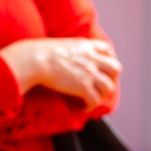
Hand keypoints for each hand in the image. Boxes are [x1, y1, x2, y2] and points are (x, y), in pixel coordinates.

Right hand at [1, 38, 119, 109]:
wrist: (35, 59)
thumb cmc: (39, 52)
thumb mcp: (59, 43)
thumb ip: (68, 49)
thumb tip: (62, 54)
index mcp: (85, 46)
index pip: (107, 49)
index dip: (109, 58)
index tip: (103, 66)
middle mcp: (91, 58)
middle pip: (116, 68)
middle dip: (112, 78)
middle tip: (102, 85)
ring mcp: (89, 73)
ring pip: (109, 88)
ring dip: (102, 95)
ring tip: (93, 99)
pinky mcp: (83, 87)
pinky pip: (95, 101)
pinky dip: (91, 106)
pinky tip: (83, 108)